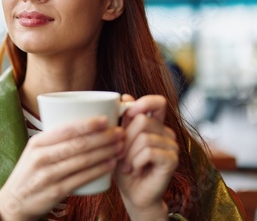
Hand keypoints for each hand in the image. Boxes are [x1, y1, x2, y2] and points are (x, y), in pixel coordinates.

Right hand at [0, 116, 123, 220]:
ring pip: (82, 160)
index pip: (66, 129)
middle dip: (103, 137)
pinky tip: (110, 165)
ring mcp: (47, 175)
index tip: (106, 119)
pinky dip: (98, 170)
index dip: (88, 123)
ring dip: (105, 152)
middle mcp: (41, 157)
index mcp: (37, 142)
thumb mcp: (35, 151)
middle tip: (119, 132)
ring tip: (120, 147)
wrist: (15, 202)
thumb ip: (54, 139)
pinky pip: (81, 179)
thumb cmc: (31, 172)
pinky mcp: (55, 191)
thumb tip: (83, 124)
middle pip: (78, 144)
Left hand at [115, 95, 178, 220]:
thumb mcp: (119, 140)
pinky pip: (149, 151)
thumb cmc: (123, 166)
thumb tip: (125, 97)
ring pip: (144, 137)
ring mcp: (171, 146)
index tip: (127, 114)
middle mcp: (166, 132)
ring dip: (129, 154)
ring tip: (127, 165)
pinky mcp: (172, 159)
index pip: (158, 102)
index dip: (144, 102)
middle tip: (121, 155)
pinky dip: (136, 161)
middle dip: (125, 139)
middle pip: (142, 120)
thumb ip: (123, 121)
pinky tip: (135, 169)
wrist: (132, 194)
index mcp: (154, 124)